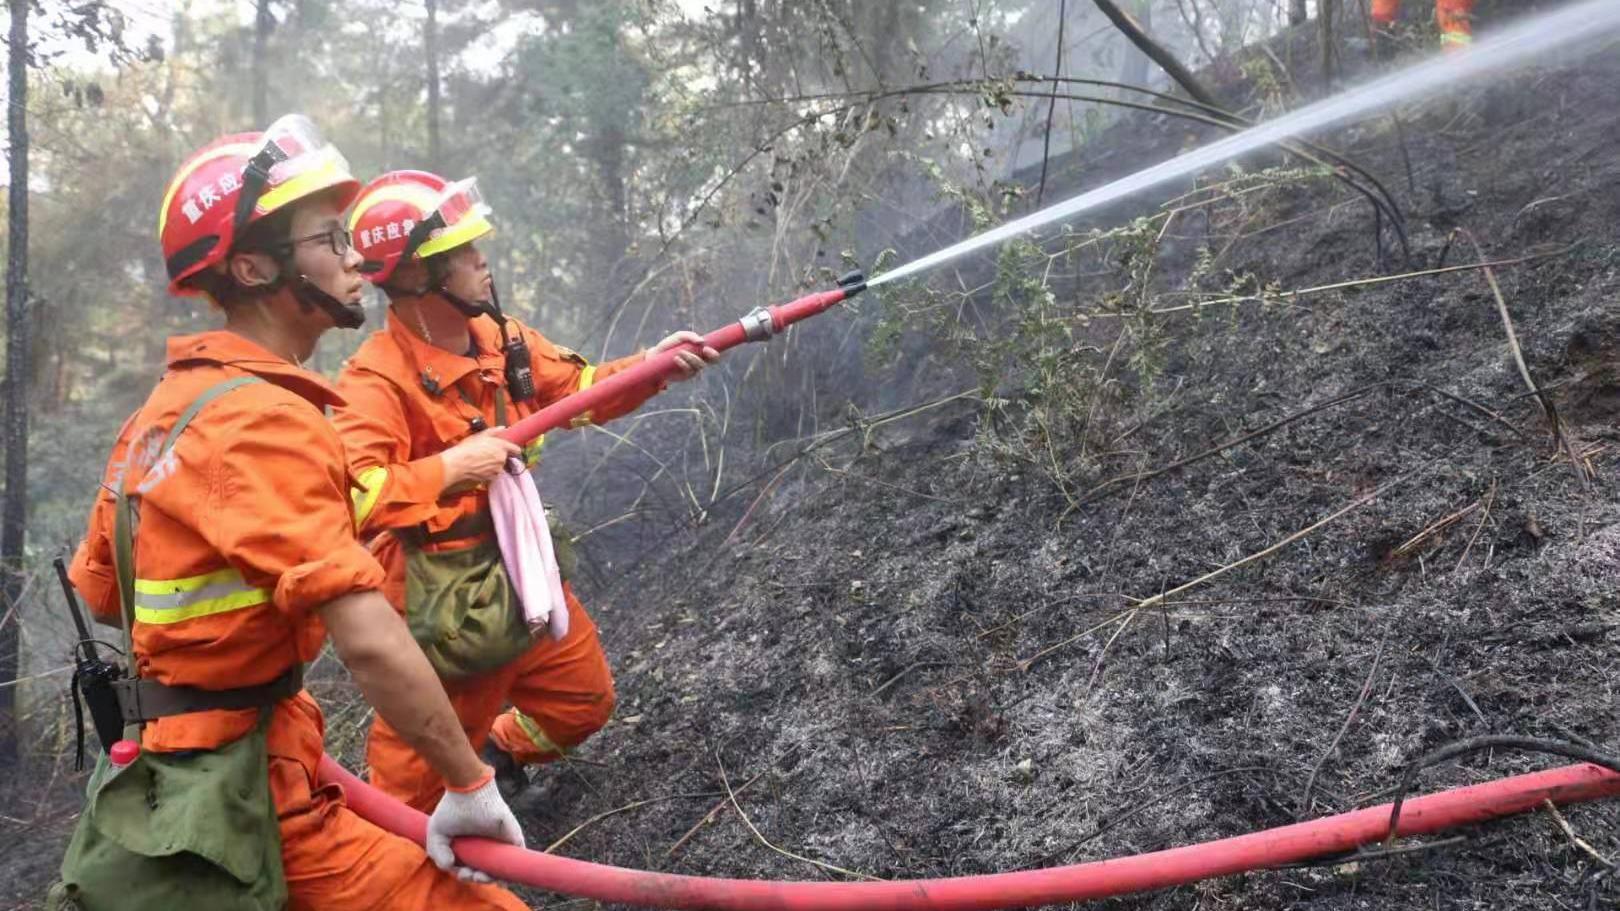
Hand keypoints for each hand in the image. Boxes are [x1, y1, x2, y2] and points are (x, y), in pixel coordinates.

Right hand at [425, 767, 525, 882]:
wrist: (468, 791)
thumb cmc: (452, 809)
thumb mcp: (436, 835)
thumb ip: (438, 854)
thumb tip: (450, 867)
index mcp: (471, 846)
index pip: (471, 868)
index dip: (466, 875)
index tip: (461, 872)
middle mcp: (487, 845)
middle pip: (487, 871)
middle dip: (478, 878)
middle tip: (470, 874)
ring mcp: (501, 842)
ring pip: (501, 869)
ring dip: (492, 879)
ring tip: (481, 876)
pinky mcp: (513, 837)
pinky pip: (518, 859)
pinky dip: (511, 871)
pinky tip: (500, 877)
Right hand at [440, 428, 520, 488]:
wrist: (458, 463)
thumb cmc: (467, 448)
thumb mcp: (480, 435)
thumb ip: (494, 431)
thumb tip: (503, 428)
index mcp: (501, 446)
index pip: (516, 449)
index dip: (513, 449)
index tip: (510, 450)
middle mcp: (502, 458)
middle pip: (505, 457)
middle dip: (498, 456)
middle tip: (486, 453)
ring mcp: (498, 469)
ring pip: (499, 466)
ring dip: (493, 464)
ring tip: (481, 461)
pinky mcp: (492, 477)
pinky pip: (493, 474)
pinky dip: (489, 472)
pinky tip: (479, 467)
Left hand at [647, 330, 720, 381]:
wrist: (656, 356)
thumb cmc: (669, 345)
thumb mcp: (679, 336)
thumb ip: (690, 336)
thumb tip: (701, 341)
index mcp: (700, 351)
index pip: (713, 354)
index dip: (714, 352)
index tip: (707, 348)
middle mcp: (699, 361)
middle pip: (712, 362)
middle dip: (711, 356)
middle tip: (704, 350)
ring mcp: (693, 369)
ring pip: (700, 365)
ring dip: (691, 358)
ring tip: (680, 352)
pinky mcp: (685, 376)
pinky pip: (689, 370)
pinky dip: (683, 363)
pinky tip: (676, 358)